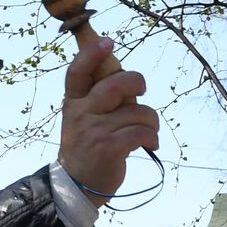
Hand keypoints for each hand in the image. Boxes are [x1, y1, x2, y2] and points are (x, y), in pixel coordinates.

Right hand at [58, 39, 159, 204]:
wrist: (77, 184)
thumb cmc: (87, 146)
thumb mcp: (83, 118)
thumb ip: (99, 97)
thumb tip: (128, 77)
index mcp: (74, 101)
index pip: (78, 71)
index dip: (93, 53)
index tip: (108, 42)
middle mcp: (82, 113)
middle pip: (115, 84)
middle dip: (137, 83)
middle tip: (143, 92)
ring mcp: (95, 131)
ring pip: (137, 111)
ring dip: (151, 120)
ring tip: (149, 130)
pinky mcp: (110, 148)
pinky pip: (141, 132)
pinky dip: (152, 137)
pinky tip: (150, 143)